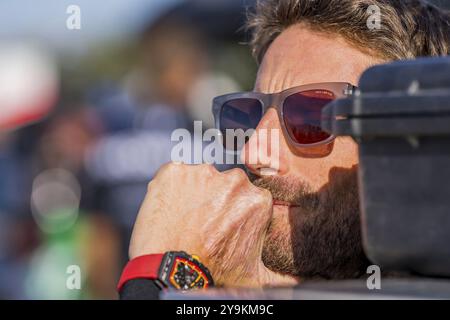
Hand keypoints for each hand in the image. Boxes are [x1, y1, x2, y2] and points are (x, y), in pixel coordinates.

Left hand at [129, 162, 296, 287]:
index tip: (222, 227)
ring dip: (193, 194)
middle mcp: (233, 181)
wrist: (172, 273)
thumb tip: (306, 283)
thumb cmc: (214, 273)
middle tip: (202, 224)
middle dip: (216, 200)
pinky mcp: (174, 171)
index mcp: (257, 200)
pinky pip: (174, 175)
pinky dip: (170, 189)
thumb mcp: (257, 276)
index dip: (232, 213)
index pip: (245, 197)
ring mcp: (202, 173)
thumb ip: (285, 275)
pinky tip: (170, 210)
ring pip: (200, 179)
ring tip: (184, 219)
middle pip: (224, 185)